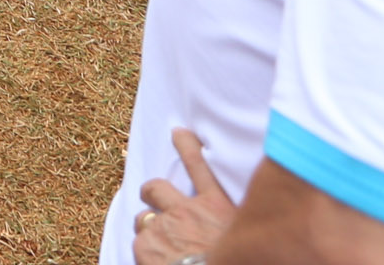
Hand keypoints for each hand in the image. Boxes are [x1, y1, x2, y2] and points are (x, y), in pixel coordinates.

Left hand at [134, 129, 237, 264]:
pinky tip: (155, 263)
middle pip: (156, 187)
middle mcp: (186, 211)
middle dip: (149, 191)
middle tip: (148, 197)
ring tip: (157, 247)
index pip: (199, 167)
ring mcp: (164, 226)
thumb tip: (239, 226)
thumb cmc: (240, 257)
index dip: (187, 147)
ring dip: (147, 230)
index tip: (178, 133)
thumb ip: (237, 222)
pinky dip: (145, 256)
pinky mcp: (147, 245)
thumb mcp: (245, 233)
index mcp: (216, 208)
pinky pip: (139, 246)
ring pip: (142, 219)